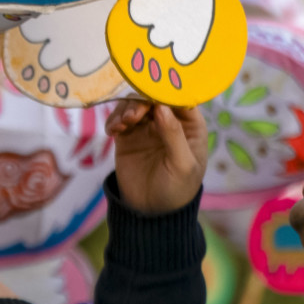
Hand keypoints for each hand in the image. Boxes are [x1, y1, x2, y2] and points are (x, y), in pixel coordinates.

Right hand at [107, 98, 207, 215]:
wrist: (151, 213)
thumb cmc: (177, 189)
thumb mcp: (182, 165)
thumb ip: (174, 135)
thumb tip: (161, 106)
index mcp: (190, 126)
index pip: (181, 98)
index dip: (167, 91)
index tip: (152, 90)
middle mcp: (169, 121)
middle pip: (154, 97)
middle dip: (142, 101)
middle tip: (133, 116)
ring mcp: (147, 127)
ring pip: (135, 104)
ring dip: (126, 109)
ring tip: (122, 125)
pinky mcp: (128, 136)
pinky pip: (119, 119)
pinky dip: (114, 120)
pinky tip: (112, 131)